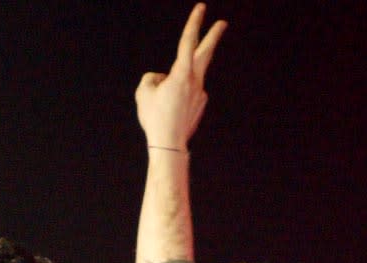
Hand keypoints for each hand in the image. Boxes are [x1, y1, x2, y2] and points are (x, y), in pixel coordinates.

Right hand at [135, 3, 226, 150]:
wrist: (169, 145)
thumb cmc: (155, 117)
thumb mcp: (144, 92)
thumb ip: (152, 78)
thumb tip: (162, 78)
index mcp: (181, 73)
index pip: (188, 42)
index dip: (194, 23)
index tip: (201, 8)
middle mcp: (195, 81)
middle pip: (206, 53)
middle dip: (213, 36)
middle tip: (222, 23)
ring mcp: (200, 94)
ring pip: (187, 79)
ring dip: (176, 83)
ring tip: (163, 104)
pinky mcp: (200, 105)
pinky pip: (185, 94)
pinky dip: (176, 97)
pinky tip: (170, 111)